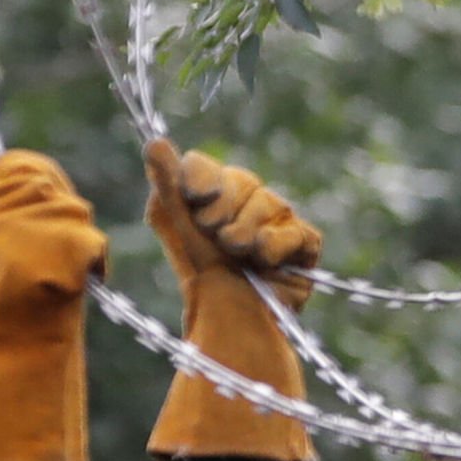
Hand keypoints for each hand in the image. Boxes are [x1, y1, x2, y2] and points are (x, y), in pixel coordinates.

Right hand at [0, 151, 105, 460]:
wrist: (26, 332)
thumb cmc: (15, 286)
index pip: (15, 163)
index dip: (40, 182)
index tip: (41, 215)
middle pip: (50, 184)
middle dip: (61, 212)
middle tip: (49, 249)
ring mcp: (28, 226)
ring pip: (78, 210)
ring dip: (79, 239)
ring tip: (56, 269)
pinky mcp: (63, 242)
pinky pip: (97, 241)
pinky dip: (96, 262)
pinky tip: (75, 282)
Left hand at [142, 139, 321, 460]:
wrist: (230, 319)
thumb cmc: (201, 276)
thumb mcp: (176, 226)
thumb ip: (167, 184)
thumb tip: (155, 141)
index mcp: (211, 193)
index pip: (207, 166)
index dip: (202, 178)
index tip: (196, 198)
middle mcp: (247, 201)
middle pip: (242, 180)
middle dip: (224, 210)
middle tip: (217, 236)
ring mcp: (279, 220)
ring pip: (270, 203)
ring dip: (247, 230)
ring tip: (239, 254)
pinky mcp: (305, 243)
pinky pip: (296, 229)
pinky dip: (276, 245)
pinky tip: (264, 261)